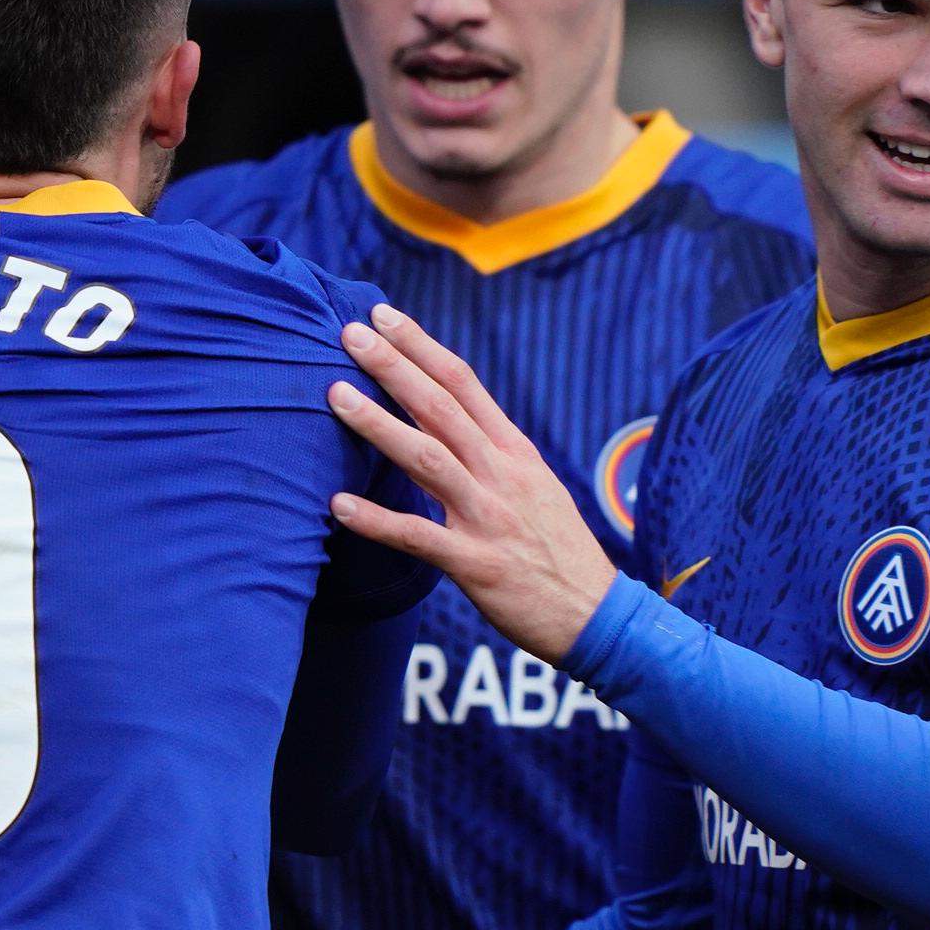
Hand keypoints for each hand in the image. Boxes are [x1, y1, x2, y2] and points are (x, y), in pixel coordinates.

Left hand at [326, 305, 620, 665]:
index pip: (462, 383)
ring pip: (427, 458)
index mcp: (514, 451)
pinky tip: (338, 505)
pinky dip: (376, 520)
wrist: (595, 613)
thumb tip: (446, 420)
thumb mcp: (534, 486)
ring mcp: (489, 517)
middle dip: (393, 366)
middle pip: (440, 406)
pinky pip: (418, 537)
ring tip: (335, 396)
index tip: (382, 316)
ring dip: (378, 425)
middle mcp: (501, 474)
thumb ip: (491, 453)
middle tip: (349, 333)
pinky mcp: (476, 564)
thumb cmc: (556, 549)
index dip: (420, 346)